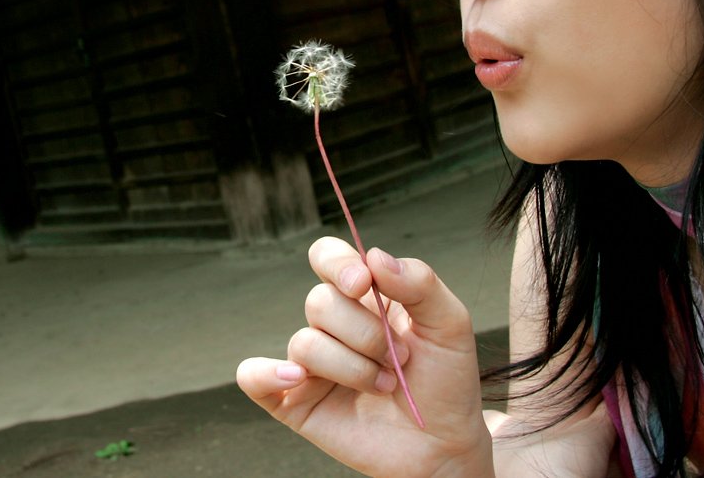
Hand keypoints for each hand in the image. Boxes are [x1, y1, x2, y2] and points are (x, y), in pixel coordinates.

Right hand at [237, 236, 493, 477]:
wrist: (444, 446)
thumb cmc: (446, 384)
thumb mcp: (450, 324)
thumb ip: (420, 283)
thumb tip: (373, 257)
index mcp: (364, 297)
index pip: (328, 257)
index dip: (337, 264)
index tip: (363, 283)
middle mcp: (333, 325)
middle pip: (319, 302)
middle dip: (366, 333)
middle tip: (399, 358)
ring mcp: (310, 363)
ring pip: (304, 342)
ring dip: (352, 367)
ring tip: (385, 386)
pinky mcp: (294, 401)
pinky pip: (253, 376)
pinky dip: (266, 372)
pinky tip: (298, 379)